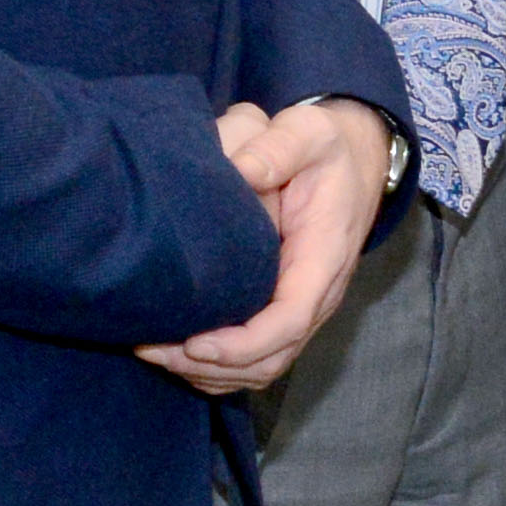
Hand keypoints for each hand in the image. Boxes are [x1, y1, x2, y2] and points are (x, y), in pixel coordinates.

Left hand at [138, 95, 396, 393]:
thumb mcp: (307, 132)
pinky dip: (215, 368)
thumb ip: (276, 147)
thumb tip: (240, 171)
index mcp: (323, 259)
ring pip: (261, 368)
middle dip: (212, 366)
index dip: (243, 344)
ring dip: (209, 372)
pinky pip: (254, 358)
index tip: (195, 343)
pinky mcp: (282, 309)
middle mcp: (317, 295)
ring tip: (153, 353)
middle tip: (152, 349)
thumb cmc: (323, 148)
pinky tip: (174, 353)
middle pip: (271, 359)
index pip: (289, 321)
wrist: (352, 161)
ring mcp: (301, 308)